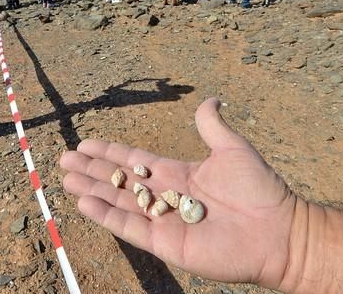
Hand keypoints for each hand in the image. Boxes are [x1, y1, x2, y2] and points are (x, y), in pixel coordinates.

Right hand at [61, 98, 297, 289]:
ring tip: (66, 179)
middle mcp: (166, 197)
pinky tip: (85, 203)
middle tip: (64, 159)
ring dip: (92, 190)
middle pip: (120, 180)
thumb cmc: (260, 190)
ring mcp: (163, 221)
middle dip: (92, 169)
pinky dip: (106, 216)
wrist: (278, 232)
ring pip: (118, 202)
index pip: (135, 160)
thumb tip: (209, 99)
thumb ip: (212, 125)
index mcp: (178, 174)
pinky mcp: (165, 244)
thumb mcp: (233, 148)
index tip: (86, 143)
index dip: (110, 151)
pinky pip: (129, 228)